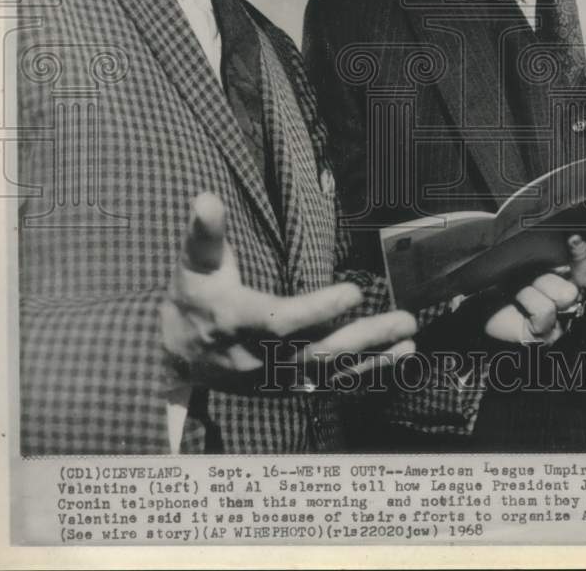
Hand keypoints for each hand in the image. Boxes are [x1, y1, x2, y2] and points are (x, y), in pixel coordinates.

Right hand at [161, 192, 415, 388]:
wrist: (177, 356)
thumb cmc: (193, 299)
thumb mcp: (193, 265)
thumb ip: (204, 233)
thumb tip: (205, 198)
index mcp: (237, 321)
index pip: (283, 321)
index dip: (318, 309)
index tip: (353, 292)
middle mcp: (258, 356)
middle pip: (318, 352)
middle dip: (364, 338)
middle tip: (404, 318)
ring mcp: (275, 377)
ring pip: (330, 373)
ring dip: (374, 358)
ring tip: (409, 337)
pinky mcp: (286, 386)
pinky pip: (330, 385)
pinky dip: (366, 374)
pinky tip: (396, 359)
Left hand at [483, 235, 585, 344]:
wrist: (474, 300)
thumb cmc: (501, 273)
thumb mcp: (523, 251)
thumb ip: (545, 242)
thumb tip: (562, 228)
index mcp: (570, 275)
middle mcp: (571, 297)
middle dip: (582, 258)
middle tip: (574, 240)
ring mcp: (561, 319)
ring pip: (567, 293)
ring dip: (539, 280)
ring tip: (517, 280)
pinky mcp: (547, 334)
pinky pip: (546, 311)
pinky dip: (527, 298)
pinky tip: (513, 297)